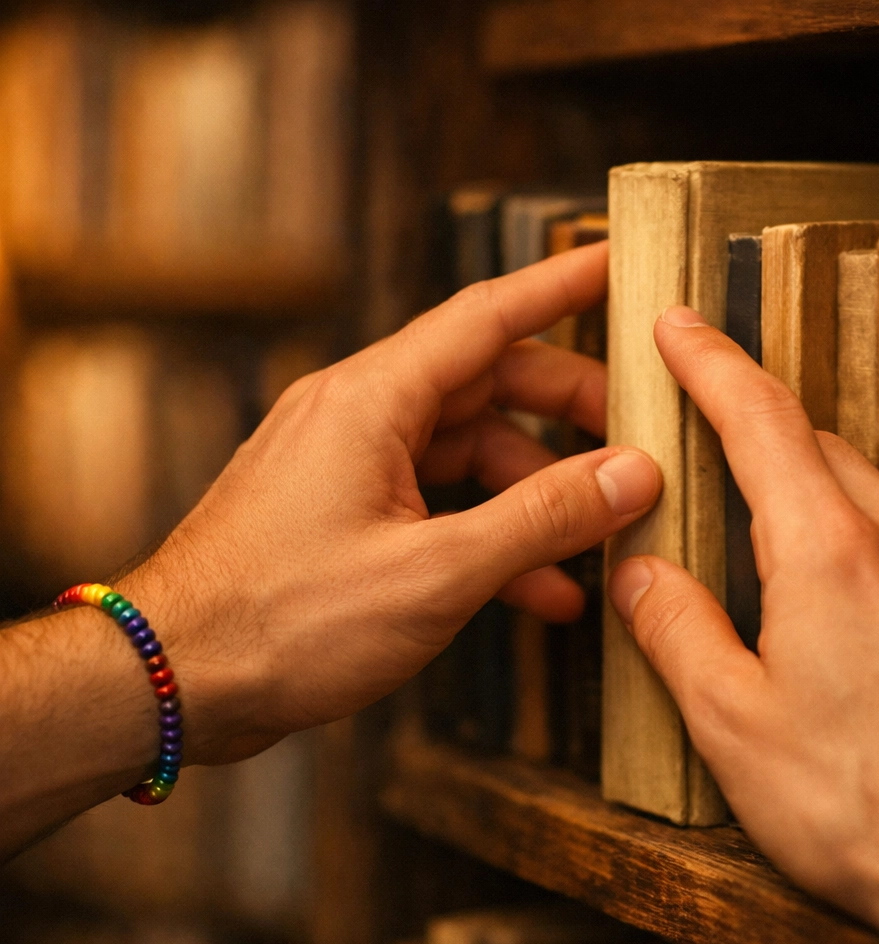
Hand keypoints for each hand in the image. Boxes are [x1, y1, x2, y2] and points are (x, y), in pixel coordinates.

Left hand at [126, 242, 659, 764]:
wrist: (174, 679)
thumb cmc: (284, 621)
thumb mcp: (434, 572)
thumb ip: (540, 518)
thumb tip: (629, 475)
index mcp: (372, 399)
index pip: (487, 316)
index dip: (560, 285)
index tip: (616, 261)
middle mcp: (357, 415)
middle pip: (486, 383)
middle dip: (568, 411)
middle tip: (636, 439)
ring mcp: (347, 463)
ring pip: (466, 448)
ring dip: (534, 490)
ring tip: (598, 535)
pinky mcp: (341, 512)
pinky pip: (435, 499)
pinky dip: (487, 531)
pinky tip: (538, 588)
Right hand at [608, 305, 878, 943]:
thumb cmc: (858, 805)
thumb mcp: (730, 720)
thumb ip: (673, 627)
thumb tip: (637, 569)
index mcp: (829, 551)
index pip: (762, 419)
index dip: (711, 362)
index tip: (678, 325)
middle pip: (814, 444)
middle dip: (752, 423)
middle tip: (698, 428)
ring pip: (862, 489)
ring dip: (802, 484)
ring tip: (752, 529)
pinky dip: (850, 533)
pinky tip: (828, 593)